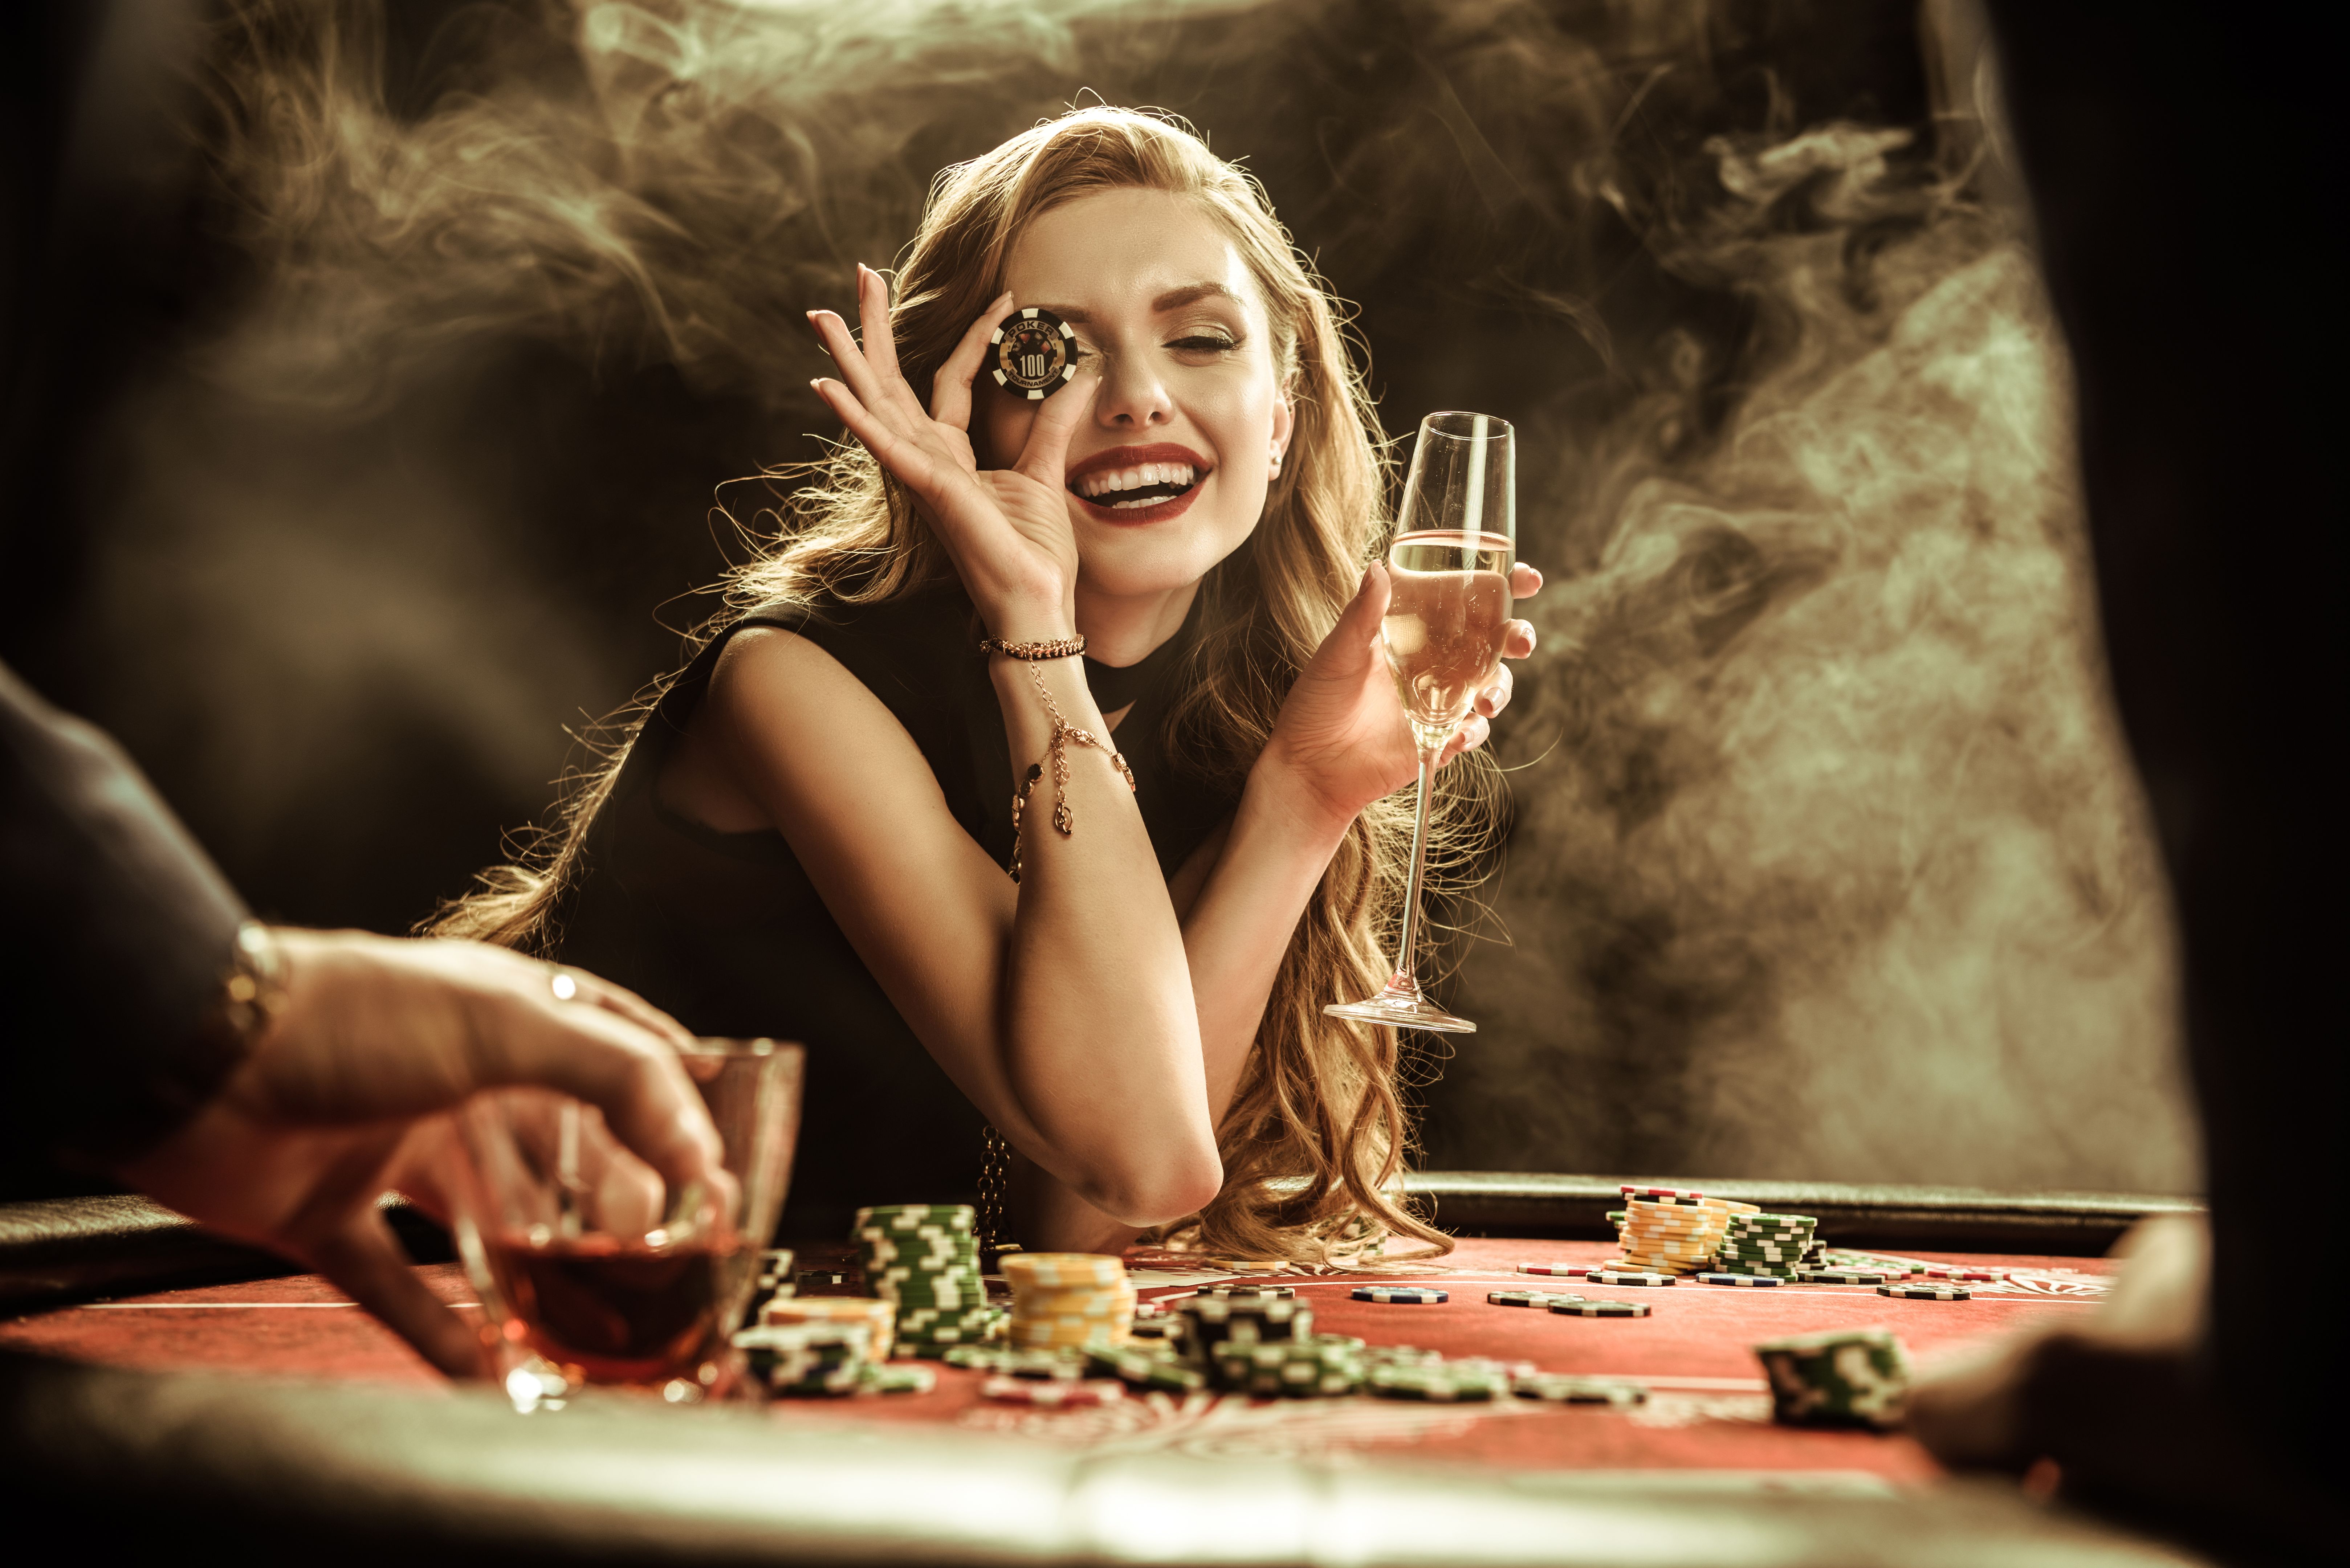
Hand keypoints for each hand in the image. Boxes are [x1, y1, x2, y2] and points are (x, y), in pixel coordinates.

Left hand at [117, 930, 730, 1380]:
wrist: (194, 1054)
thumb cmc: (349, 1015)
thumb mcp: (506, 1021)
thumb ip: (614, 1074)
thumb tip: (694, 1145)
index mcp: (505, 1023)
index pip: (615, 1054)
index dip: (670, 1104)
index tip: (714, 1161)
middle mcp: (455, 1085)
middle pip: (559, 1154)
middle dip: (617, 1203)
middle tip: (668, 1256)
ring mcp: (391, 1150)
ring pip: (487, 1227)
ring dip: (541, 1275)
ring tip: (598, 1324)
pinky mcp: (327, 1215)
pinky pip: (397, 1287)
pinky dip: (440, 1331)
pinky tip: (486, 1366)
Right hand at [808, 265, 1100, 635]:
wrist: (1033, 603)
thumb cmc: (1033, 553)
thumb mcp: (1045, 472)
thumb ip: (1054, 422)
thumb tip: (1080, 374)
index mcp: (952, 456)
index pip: (953, 380)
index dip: (976, 336)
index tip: (1004, 297)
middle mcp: (927, 460)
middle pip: (893, 381)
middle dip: (876, 329)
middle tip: (863, 273)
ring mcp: (921, 474)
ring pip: (877, 403)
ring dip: (848, 358)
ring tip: (822, 314)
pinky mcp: (927, 489)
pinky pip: (885, 446)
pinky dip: (855, 417)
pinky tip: (824, 386)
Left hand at [1259, 559, 1542, 825]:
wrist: (1309, 765)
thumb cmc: (1317, 702)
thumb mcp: (1337, 653)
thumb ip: (1362, 614)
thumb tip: (1378, 567)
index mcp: (1418, 629)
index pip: (1469, 599)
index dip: (1504, 585)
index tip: (1526, 577)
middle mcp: (1438, 661)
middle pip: (1496, 640)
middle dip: (1518, 635)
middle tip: (1520, 640)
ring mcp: (1443, 700)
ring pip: (1494, 685)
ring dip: (1501, 689)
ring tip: (1485, 701)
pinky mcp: (1440, 737)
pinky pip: (1473, 731)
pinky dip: (1474, 731)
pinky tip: (1459, 735)